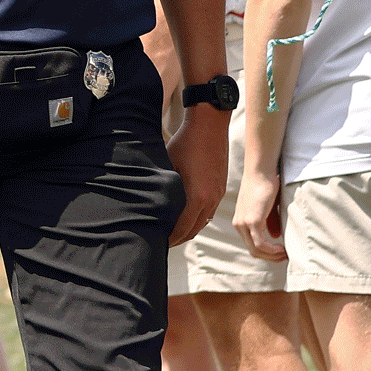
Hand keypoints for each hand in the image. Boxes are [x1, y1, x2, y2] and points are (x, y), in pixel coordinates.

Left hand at [164, 112, 228, 246]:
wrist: (210, 126)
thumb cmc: (184, 144)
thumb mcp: (167, 168)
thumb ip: (162, 191)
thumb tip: (149, 208)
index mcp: (197, 197)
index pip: (182, 229)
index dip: (169, 239)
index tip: (157, 244)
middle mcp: (210, 199)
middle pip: (194, 230)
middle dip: (178, 239)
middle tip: (161, 243)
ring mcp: (218, 194)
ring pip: (203, 222)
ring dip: (188, 230)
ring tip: (171, 234)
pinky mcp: (220, 188)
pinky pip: (208, 211)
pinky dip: (197, 219)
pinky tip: (184, 217)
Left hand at [233, 163, 285, 260]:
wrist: (260, 172)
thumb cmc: (267, 187)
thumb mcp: (268, 209)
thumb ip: (270, 223)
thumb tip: (275, 237)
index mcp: (241, 222)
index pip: (252, 245)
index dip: (267, 253)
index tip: (282, 253)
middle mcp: (239, 224)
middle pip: (254, 251)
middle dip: (271, 257)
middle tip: (287, 257)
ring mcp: (243, 223)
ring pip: (256, 249)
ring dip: (273, 255)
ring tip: (287, 254)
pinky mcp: (251, 220)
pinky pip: (260, 243)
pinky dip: (271, 249)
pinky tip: (282, 249)